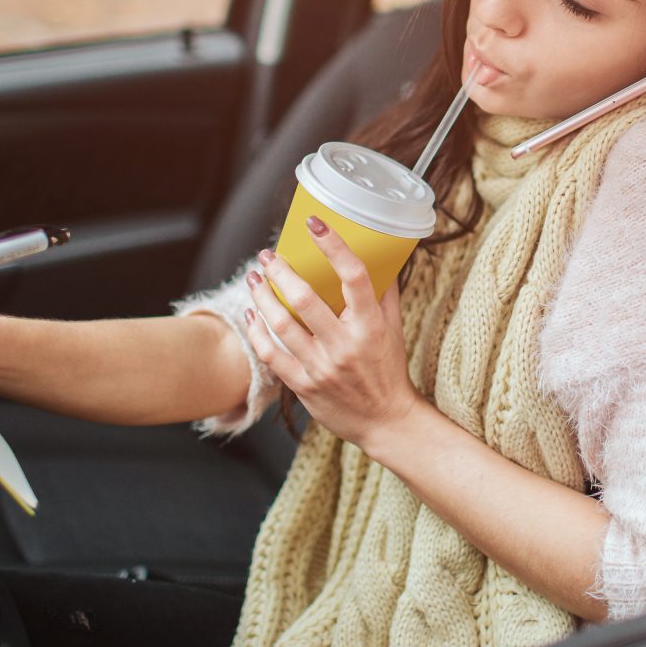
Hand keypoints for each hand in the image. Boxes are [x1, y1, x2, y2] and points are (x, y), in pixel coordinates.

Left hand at [241, 216, 419, 448]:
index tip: (315, 224)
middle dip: (280, 270)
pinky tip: (251, 313)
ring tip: (253, 278)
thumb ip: (384, 294)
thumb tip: (380, 257)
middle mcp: (346, 344)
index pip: (354, 276)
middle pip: (305, 298)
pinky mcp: (304, 385)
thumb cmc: (389, 370)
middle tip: (267, 255)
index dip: (333, 246)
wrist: (385, 422)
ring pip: (282, 323)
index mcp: (371, 325)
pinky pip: (271, 354)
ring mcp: (322, 366)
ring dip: (262, 295)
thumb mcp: (394, 329)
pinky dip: (257, 331)